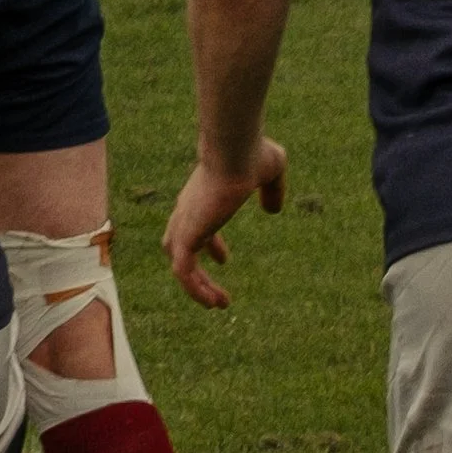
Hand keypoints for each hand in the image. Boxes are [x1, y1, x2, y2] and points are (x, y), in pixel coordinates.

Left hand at [163, 140, 286, 308]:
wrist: (235, 148)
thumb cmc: (252, 152)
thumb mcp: (271, 169)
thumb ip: (272, 190)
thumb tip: (273, 210)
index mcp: (202, 194)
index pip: (196, 224)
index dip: (210, 244)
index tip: (224, 260)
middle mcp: (188, 209)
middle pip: (178, 245)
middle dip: (195, 269)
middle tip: (214, 291)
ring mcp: (185, 222)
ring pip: (180, 263)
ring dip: (197, 287)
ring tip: (220, 304)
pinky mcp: (187, 235)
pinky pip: (183, 271)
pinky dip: (194, 290)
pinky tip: (214, 302)